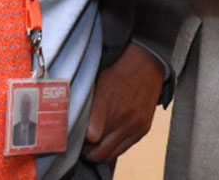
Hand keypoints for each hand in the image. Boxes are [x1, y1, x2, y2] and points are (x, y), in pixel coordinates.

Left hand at [83, 42, 165, 161]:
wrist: (146, 64)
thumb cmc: (118, 73)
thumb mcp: (96, 84)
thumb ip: (87, 107)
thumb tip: (73, 126)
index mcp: (107, 103)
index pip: (90, 137)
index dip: (79, 141)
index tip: (74, 138)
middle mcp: (123, 117)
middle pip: (99, 152)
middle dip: (88, 152)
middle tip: (83, 146)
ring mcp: (135, 125)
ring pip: (111, 155)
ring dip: (101, 153)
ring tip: (95, 144)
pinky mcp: (144, 128)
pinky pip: (124, 149)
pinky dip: (115, 148)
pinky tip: (110, 139)